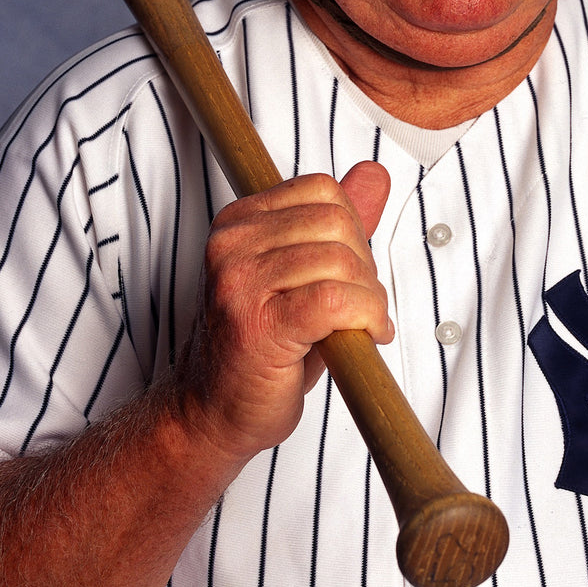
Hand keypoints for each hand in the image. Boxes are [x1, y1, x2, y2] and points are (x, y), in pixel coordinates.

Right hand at [170, 160, 392, 468]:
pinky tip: (365, 336)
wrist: (212, 413)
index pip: (322, 190)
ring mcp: (240, 283)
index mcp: (238, 221)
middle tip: (362, 304)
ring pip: (340, 262)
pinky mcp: (259, 325)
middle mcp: (231, 244)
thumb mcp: (302, 271)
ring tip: (362, 324)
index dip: (354, 229)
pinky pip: (336, 301)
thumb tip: (375, 173)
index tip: (351, 270)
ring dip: (369, 297)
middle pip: (335, 223)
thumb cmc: (262, 344)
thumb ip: (338, 221)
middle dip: (365, 265)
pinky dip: (365, 317)